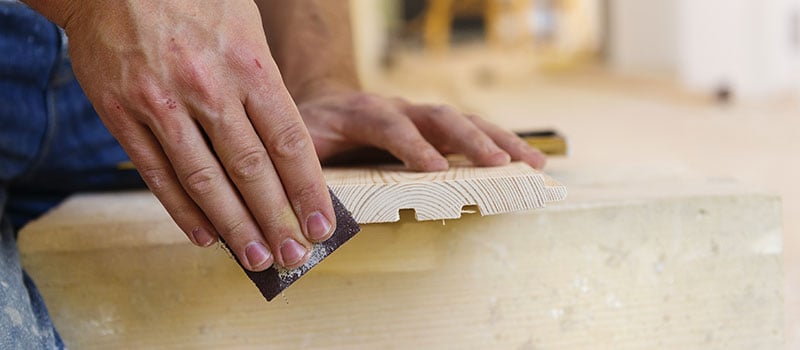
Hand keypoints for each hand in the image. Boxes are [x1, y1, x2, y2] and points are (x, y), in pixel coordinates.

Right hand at [55, 1, 334, 269]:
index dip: (307, 190)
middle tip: (293, 257)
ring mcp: (161, 104)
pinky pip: (157, 174)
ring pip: (205, 181)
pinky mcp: (121, 115)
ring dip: (234, 228)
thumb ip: (265, 87)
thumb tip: (289, 152)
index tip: (321, 225)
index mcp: (248, 66)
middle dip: (276, 220)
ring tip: (257, 258)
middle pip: (251, 170)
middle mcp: (208, 88)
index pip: (288, 142)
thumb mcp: (245, 29)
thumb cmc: (193, 2)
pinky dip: (183, 211)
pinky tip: (205, 236)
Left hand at [296, 87, 546, 169]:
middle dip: (471, 139)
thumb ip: (305, 179)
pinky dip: (499, 143)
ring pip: (463, 120)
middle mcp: (397, 108)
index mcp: (361, 113)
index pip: (390, 126)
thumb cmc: (311, 131)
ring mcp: (419, 116)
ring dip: (499, 140)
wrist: (322, 103)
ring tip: (532, 162)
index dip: (413, 146)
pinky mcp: (433, 128)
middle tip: (500, 163)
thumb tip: (315, 223)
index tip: (436, 169)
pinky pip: (469, 130)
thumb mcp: (296, 150)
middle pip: (439, 116)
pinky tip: (526, 160)